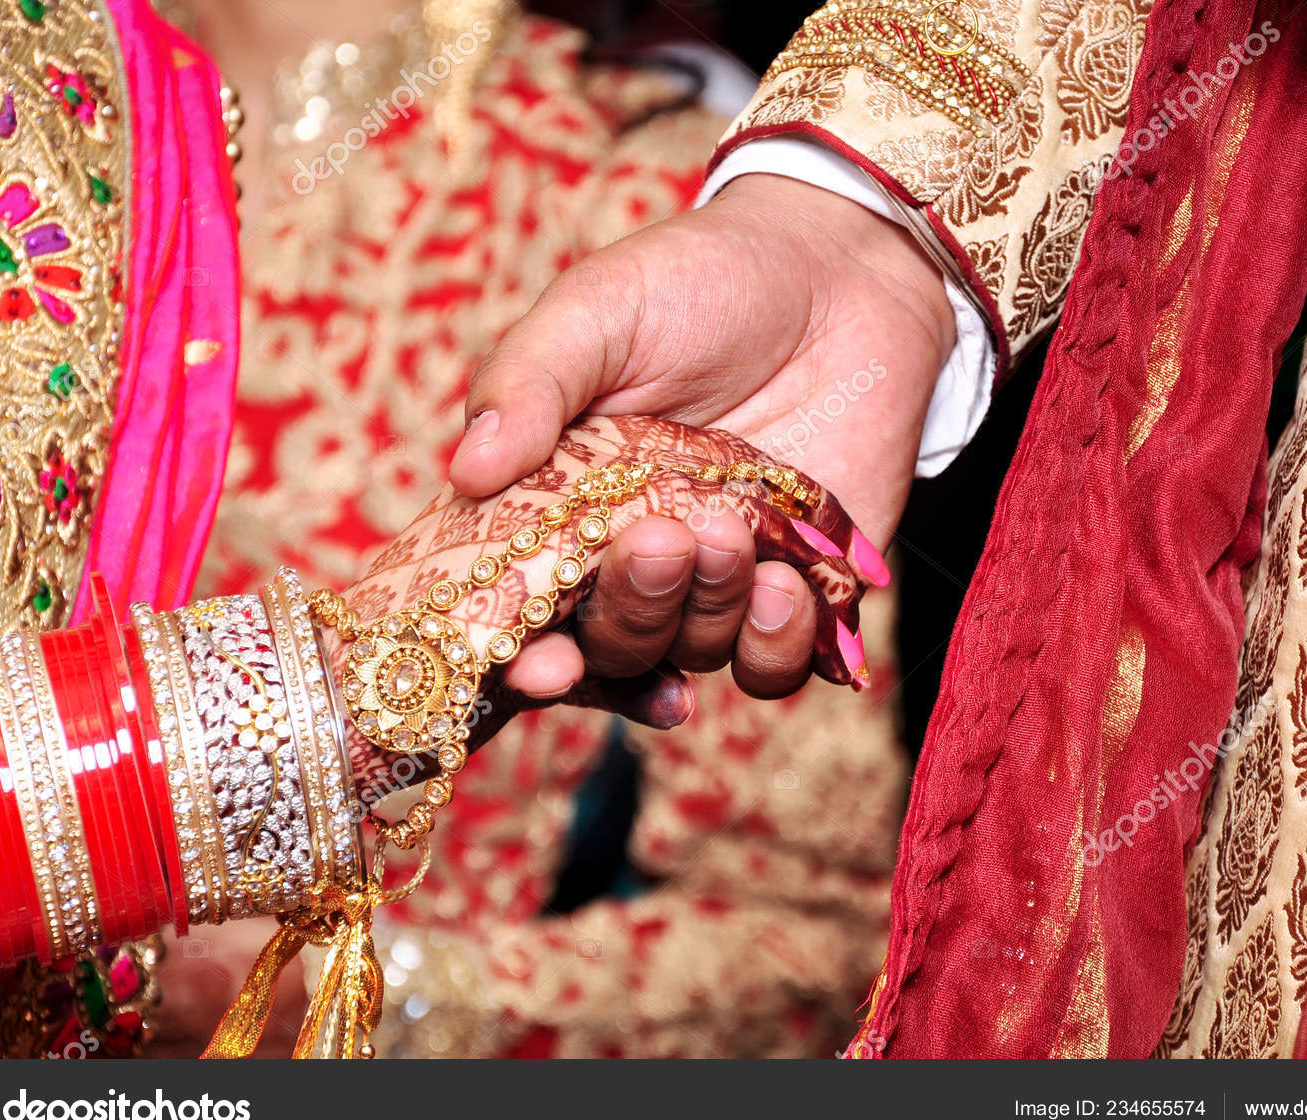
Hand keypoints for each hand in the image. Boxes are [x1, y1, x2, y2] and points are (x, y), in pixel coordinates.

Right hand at [448, 174, 955, 699]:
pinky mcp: (800, 585)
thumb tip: (468, 470)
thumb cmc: (698, 280)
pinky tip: (783, 589)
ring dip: (705, 614)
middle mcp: (631, 558)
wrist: (838, 270)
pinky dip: (776, 646)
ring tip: (728, 532)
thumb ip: (532, 380)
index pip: (522, 608)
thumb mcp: (600, 309)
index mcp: (559, 505)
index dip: (523, 653)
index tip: (540, 661)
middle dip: (632, 615)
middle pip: (611, 645)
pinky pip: (776, 662)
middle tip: (661, 542)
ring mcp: (716, 579)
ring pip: (691, 653)